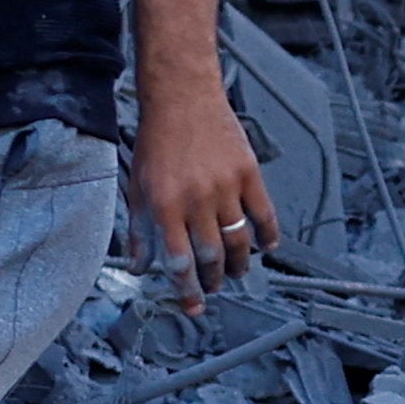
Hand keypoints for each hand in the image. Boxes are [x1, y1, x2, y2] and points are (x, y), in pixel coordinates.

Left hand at [132, 86, 281, 311]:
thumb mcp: (136, 185)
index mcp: (166, 204)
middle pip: (212, 255)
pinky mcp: (249, 173)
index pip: (179, 260)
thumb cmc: (158, 141)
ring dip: (239, 263)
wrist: (183, 99)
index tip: (192, 305)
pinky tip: (265, 247)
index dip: (186, 288)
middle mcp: (197, 198)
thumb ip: (138, 228)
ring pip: (239, 240)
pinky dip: (268, 235)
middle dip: (213, 280)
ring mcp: (226, 186)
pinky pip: (265, 213)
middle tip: (213, 288)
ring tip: (235, 272)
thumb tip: (139, 266)